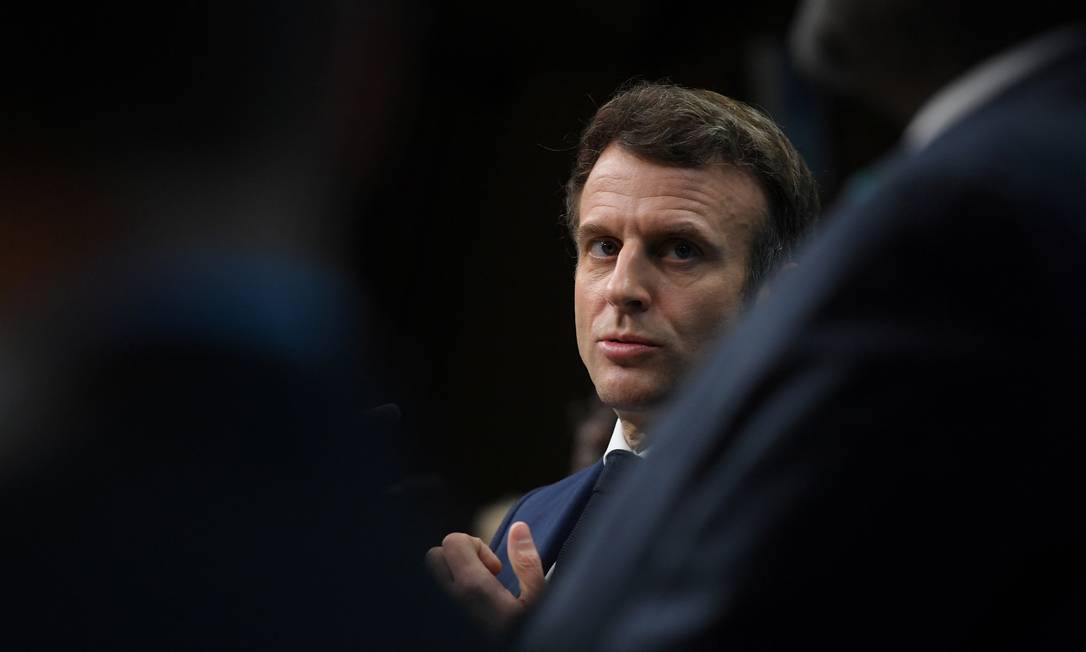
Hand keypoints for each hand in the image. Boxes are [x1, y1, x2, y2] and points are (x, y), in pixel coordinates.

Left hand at [425, 521, 544, 632]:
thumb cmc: (526, 636)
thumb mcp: (537, 601)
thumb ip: (527, 562)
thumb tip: (519, 528)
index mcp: (474, 589)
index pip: (452, 542)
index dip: (475, 546)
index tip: (494, 570)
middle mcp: (451, 601)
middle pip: (434, 556)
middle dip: (457, 558)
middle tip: (482, 578)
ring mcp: (443, 614)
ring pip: (431, 577)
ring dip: (451, 576)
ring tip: (475, 594)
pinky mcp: (441, 625)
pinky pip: (435, 596)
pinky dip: (448, 593)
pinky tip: (469, 608)